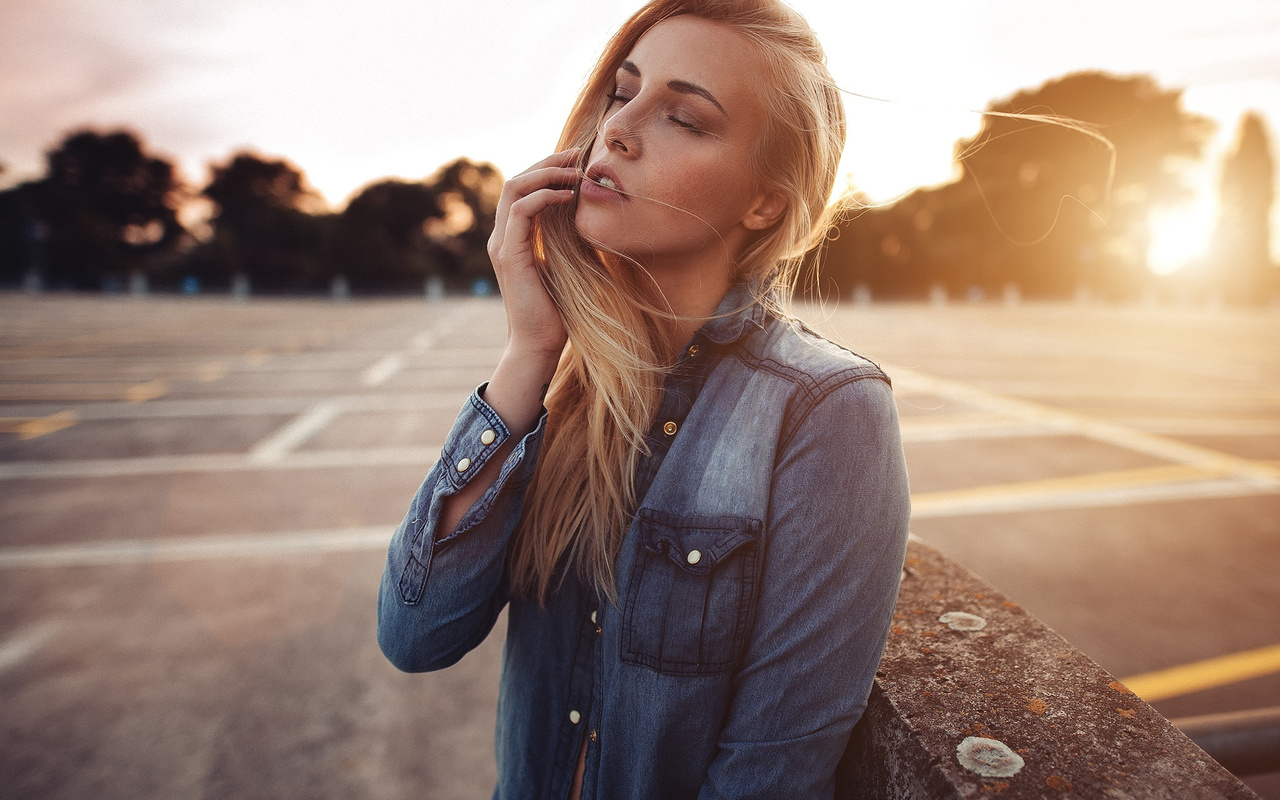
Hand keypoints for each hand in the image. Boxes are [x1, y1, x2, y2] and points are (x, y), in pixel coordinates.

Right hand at [487, 147, 580, 360]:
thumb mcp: (563, 263)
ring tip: (576, 172)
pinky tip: (569, 197)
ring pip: (513, 189)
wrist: (539, 343)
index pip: (522, 188)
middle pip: (515, 180)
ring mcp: (502, 244)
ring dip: (546, 174)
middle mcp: (502, 236)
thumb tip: (585, 214)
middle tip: (578, 154)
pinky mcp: (509, 254)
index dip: (547, 168)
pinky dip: (544, 197)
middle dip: (547, 162)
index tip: (577, 160)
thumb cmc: (556, 310)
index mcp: (512, 237)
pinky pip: (521, 211)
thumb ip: (563, 238)